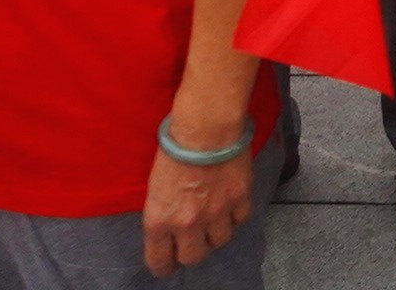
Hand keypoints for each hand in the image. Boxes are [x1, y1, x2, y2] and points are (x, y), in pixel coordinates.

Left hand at [142, 127, 255, 275]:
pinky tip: (230, 204)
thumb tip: (171, 229)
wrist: (205, 128)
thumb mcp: (155, 189)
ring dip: (215, 233)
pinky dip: (235, 216)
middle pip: (193, 257)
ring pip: (219, 241)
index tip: (167, 264)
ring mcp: (216, 212)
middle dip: (192, 251)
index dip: (163, 266)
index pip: (160, 261)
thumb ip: (163, 214)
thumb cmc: (173, 150)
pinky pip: (240, 220)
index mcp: (159, 220)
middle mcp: (187, 223)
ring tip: (213, 219)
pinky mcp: (240, 198)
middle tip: (192, 241)